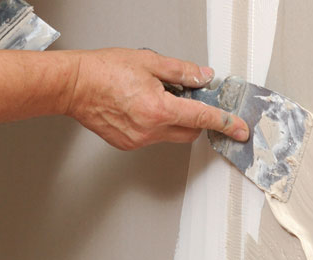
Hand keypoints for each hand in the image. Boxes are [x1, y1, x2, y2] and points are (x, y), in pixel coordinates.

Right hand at [66, 48, 249, 150]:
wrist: (73, 85)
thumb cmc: (103, 71)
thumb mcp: (150, 62)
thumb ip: (182, 72)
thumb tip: (203, 77)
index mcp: (159, 109)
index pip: (203, 118)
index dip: (225, 123)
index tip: (239, 130)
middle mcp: (150, 130)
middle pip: (190, 131)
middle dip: (195, 117)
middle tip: (185, 97)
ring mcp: (138, 140)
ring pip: (171, 134)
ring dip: (173, 119)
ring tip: (153, 97)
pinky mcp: (128, 144)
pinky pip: (153, 137)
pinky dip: (155, 124)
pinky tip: (140, 106)